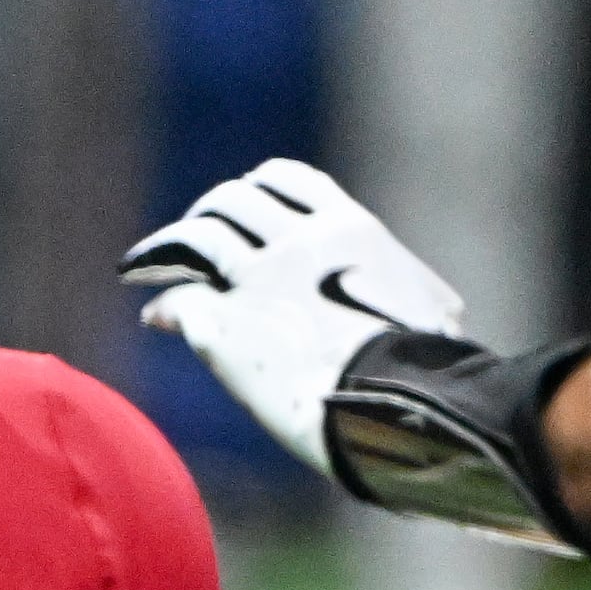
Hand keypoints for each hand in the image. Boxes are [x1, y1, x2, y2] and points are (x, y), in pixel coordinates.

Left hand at [124, 160, 467, 474]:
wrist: (391, 408)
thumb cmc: (429, 370)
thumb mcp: (434, 312)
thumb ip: (412, 295)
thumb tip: (445, 317)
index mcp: (349, 229)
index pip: (288, 181)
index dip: (258, 188)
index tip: (246, 200)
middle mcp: (295, 242)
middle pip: (231, 201)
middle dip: (207, 214)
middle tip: (191, 237)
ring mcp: (255, 279)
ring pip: (194, 238)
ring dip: (165, 247)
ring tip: (145, 264)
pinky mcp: (220, 323)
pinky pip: (180, 300)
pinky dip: (166, 305)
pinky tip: (158, 317)